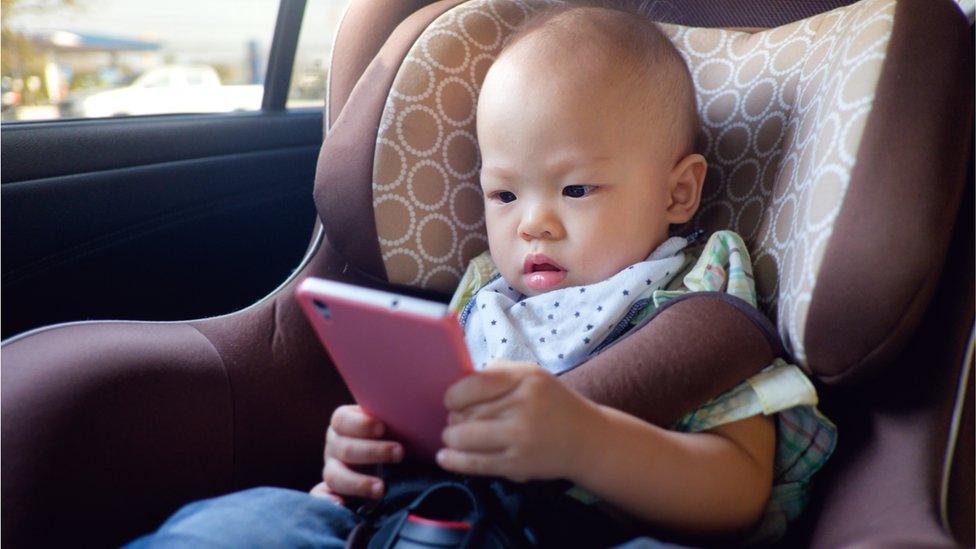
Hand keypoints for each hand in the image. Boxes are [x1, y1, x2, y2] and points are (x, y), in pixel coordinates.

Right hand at [310, 404, 404, 502]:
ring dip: (358, 482)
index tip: (382, 428)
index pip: (342, 420)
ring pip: (334, 475)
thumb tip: (413, 404)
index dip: (361, 424)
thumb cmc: (392, 432)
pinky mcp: (333, 490)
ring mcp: (332, 467)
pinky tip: (341, 505)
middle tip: (399, 453)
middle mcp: (334, 444)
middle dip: (373, 452)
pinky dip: (328, 501)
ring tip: (381, 489)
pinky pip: (322, 496)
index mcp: (343, 423)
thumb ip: (394, 412)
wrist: (387, 455)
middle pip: (344, 448)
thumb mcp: (390, 419)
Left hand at [438, 360, 603, 482]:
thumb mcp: (532, 375)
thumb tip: (460, 382)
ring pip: (466, 437)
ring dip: (452, 438)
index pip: (475, 383)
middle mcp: (524, 406)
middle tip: (455, 420)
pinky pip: (476, 463)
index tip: (452, 400)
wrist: (587, 440)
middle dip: (454, 418)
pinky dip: (455, 460)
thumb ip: (498, 372)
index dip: (455, 394)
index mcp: (526, 378)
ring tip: (454, 437)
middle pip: (468, 412)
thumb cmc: (553, 404)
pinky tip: (445, 457)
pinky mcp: (517, 465)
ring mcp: (520, 437)